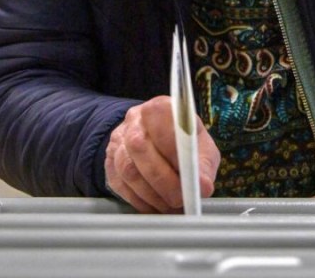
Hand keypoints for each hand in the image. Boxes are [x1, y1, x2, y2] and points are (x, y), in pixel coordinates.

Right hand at [104, 96, 220, 212]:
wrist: (160, 146)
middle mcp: (135, 120)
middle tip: (180, 199)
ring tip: (170, 206)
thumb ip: (204, 164)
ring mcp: (118, 141)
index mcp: (160, 108)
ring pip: (128, 169)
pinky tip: (155, 206)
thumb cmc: (186, 146)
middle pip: (139, 146)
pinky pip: (120, 185)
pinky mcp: (110, 164)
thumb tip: (202, 186)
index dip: (171, 145)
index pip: (158, 116)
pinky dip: (140, 201)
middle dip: (162, 179)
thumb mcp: (202, 148)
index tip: (188, 173)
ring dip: (151, 194)